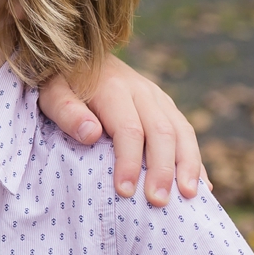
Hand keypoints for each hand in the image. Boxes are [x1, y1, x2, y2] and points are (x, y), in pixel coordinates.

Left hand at [38, 56, 204, 205]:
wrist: (77, 53)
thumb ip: (66, 112)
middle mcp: (141, 91)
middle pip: (161, 132)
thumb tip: (92, 134)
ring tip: (189, 195)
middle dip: (162, 169)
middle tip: (158, 202)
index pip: (128, 129)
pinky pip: (185, 132)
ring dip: (187, 165)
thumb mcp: (51, 92)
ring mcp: (157, 98)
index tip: (125, 191)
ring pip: (181, 131)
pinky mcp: (165, 105)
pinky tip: (202, 185)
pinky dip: (194, 159)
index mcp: (113, 88)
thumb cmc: (60, 82)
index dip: (129, 161)